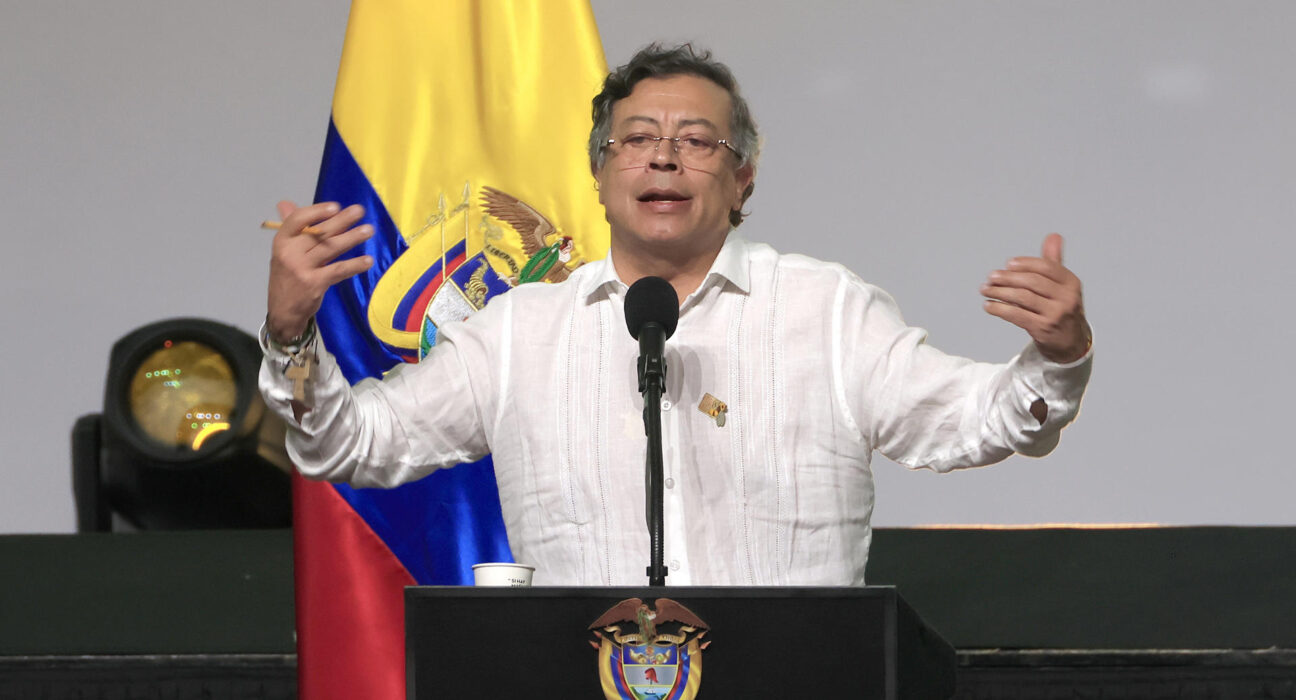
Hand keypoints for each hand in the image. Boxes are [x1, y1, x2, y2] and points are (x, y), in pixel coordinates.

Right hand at [266, 200, 373, 343]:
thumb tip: (285, 203)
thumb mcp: (284, 252)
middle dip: (341, 220)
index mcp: (282, 241)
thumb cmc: (287, 277)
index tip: (335, 206)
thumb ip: (291, 229)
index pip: (297, 220)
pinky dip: (354, 265)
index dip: (316, 211)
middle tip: (359, 210)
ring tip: (369, 230)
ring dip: (352, 238)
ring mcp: (302, 269)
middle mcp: (290, 253)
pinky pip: (338, 270)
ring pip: (330, 248)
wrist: (282, 311)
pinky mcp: (314, 284)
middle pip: (319, 233)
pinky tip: (368, 260)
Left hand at [981, 233, 1090, 362]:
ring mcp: (1055, 314)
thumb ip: (1054, 262)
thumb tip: (1053, 236)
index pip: (1046, 267)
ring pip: (1022, 298)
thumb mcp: (1063, 285)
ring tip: (985, 289)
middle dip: (1008, 278)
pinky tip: (988, 305)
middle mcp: (1066, 298)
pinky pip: (1016, 315)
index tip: (1007, 264)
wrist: (1070, 342)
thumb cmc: (1061, 308)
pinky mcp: (1042, 329)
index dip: (1025, 263)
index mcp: (1071, 283)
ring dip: (1000, 292)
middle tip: (991, 277)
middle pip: (1032, 282)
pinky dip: (999, 309)